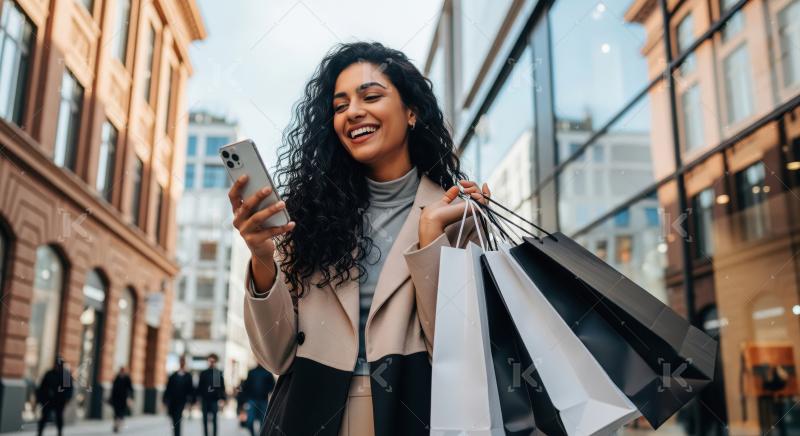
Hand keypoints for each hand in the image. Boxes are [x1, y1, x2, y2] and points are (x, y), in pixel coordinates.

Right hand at [229, 175, 295, 289]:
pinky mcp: (254, 241)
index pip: (233, 196)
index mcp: (237, 211)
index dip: (238, 185)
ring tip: (282, 204)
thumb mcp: (257, 214)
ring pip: (258, 218)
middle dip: (258, 196)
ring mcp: (245, 232)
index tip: (246, 175)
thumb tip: (271, 190)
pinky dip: (282, 227)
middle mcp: (238, 221)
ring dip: (271, 210)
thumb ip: (259, 204)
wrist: (260, 249)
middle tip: (269, 188)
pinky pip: (270, 232)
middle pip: (246, 206)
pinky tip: (291, 223)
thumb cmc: (260, 226)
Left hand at [418, 180, 489, 247]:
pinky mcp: (473, 210)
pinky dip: (479, 194)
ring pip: (483, 196)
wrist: (433, 218)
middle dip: (473, 185)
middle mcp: (469, 209)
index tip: (467, 182)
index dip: (475, 188)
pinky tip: (470, 193)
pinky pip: (483, 200)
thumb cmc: (435, 213)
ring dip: (475, 188)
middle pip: (480, 194)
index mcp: (463, 208)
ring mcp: (472, 210)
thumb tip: (456, 187)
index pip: (476, 197)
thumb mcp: (444, 201)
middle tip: (462, 183)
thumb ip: (450, 195)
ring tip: (464, 189)